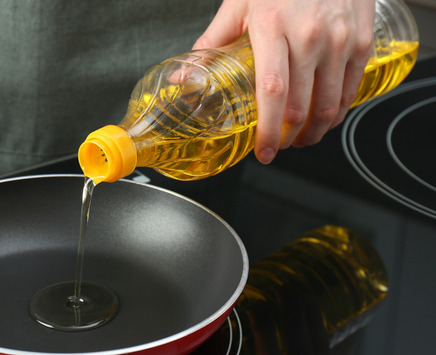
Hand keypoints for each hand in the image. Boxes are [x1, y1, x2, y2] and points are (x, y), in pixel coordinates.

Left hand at [193, 0, 375, 162]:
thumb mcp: (239, 4)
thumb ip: (211, 43)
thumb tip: (182, 77)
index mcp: (273, 27)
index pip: (272, 90)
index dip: (268, 129)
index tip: (263, 151)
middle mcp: (310, 35)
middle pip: (302, 105)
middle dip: (288, 138)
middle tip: (276, 147)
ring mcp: (339, 38)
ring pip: (330, 104)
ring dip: (314, 132)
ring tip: (300, 139)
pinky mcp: (361, 39)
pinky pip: (351, 88)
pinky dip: (337, 112)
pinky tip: (324, 118)